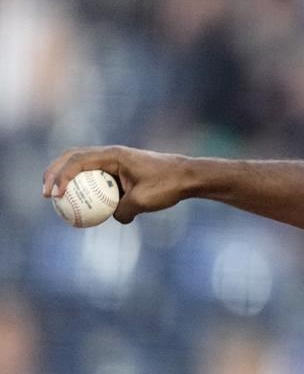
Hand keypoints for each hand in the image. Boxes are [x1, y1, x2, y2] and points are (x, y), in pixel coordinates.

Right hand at [43, 146, 194, 223]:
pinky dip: (85, 188)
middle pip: (72, 158)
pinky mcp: (120, 171)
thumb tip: (113, 218)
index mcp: (114, 155)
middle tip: (45, 194)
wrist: (188, 176)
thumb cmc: (168, 185)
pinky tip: (81, 206)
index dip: (61, 177)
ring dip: (66, 178)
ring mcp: (115, 161)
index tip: (55, 196)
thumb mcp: (144, 201)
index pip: (78, 161)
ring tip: (54, 198)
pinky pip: (96, 178)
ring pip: (82, 166)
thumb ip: (123, 210)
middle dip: (54, 173)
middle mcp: (111, 154)